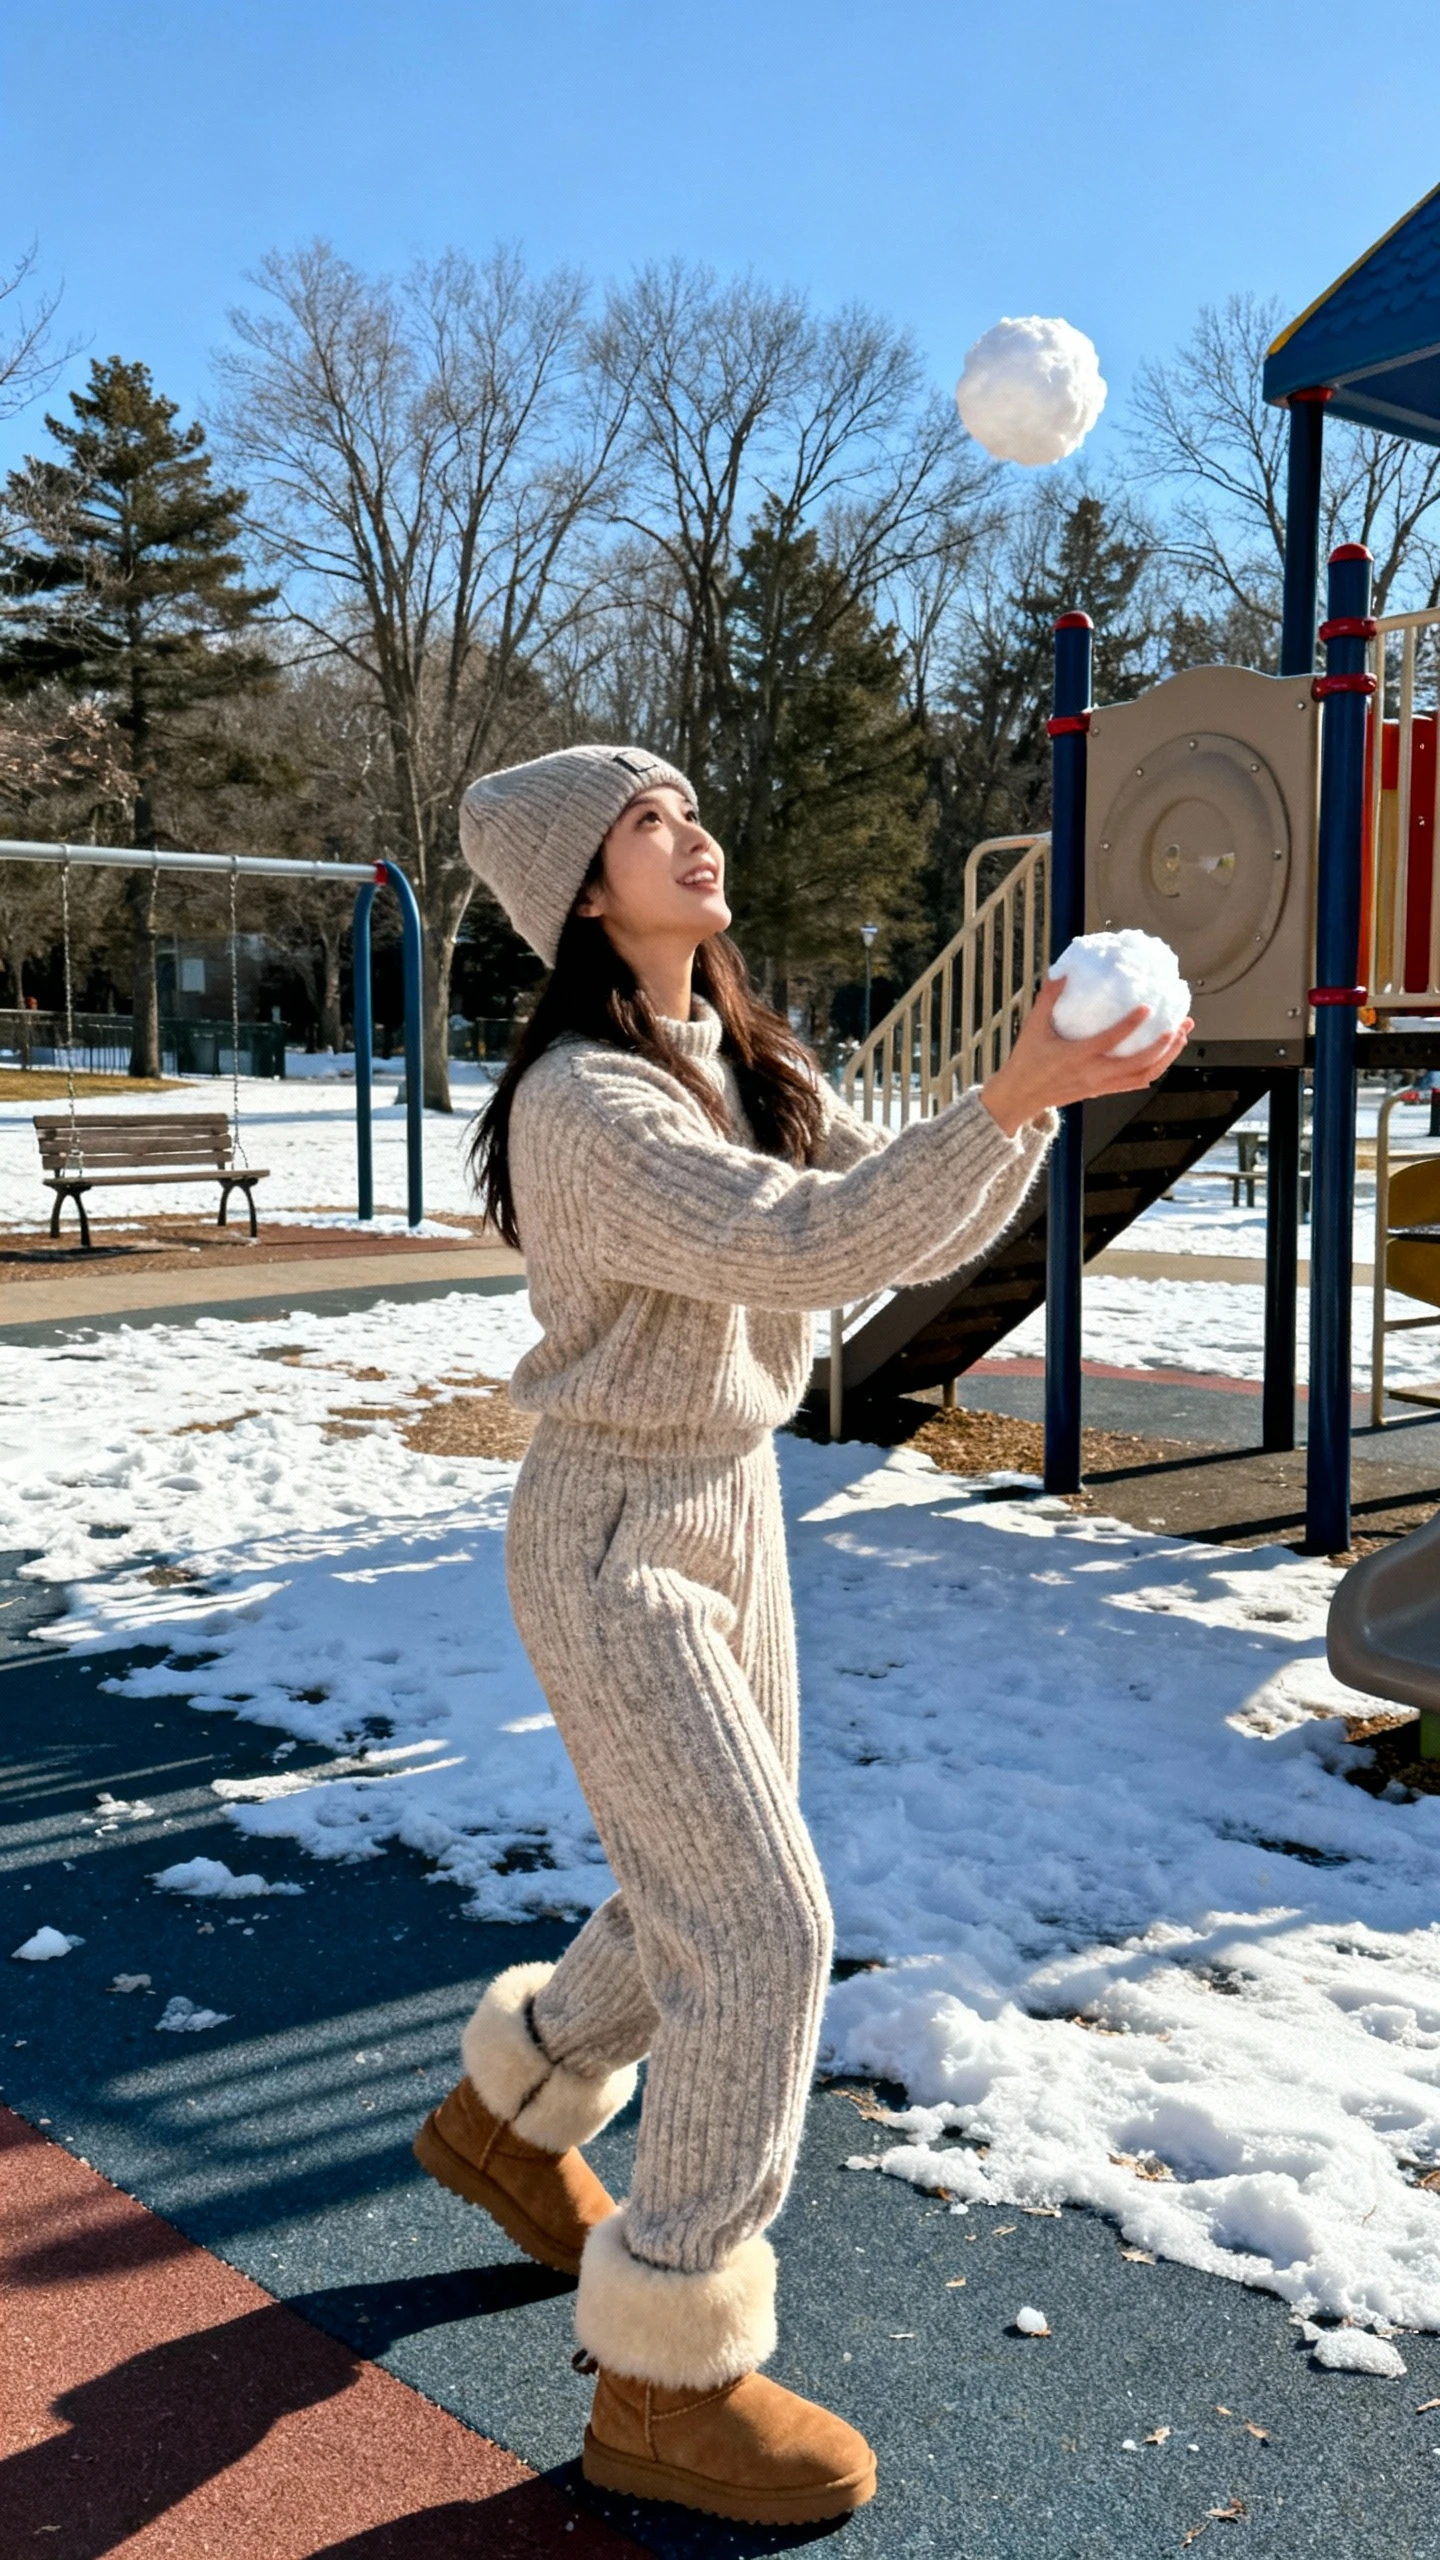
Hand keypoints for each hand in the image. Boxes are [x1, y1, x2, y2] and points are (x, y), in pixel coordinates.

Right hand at [980, 975, 1193, 1138]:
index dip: (1131, 1025)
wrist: (1020, 1095)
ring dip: (1165, 1058)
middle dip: (1164, 1045)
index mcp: (1076, 1056)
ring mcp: (1100, 1085)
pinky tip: (1163, 1056)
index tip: (1147, 1008)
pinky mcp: (1102, 1091)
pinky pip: (1135, 1083)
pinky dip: (1153, 1070)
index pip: (1110, 1041)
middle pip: (1139, 1064)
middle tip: (1180, 1025)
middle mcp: (1093, 1074)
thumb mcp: (1033, 1026)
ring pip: (1143, 1076)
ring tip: (1180, 1038)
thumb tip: (1063, 971)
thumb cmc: (1026, 1060)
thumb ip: (1048, 998)